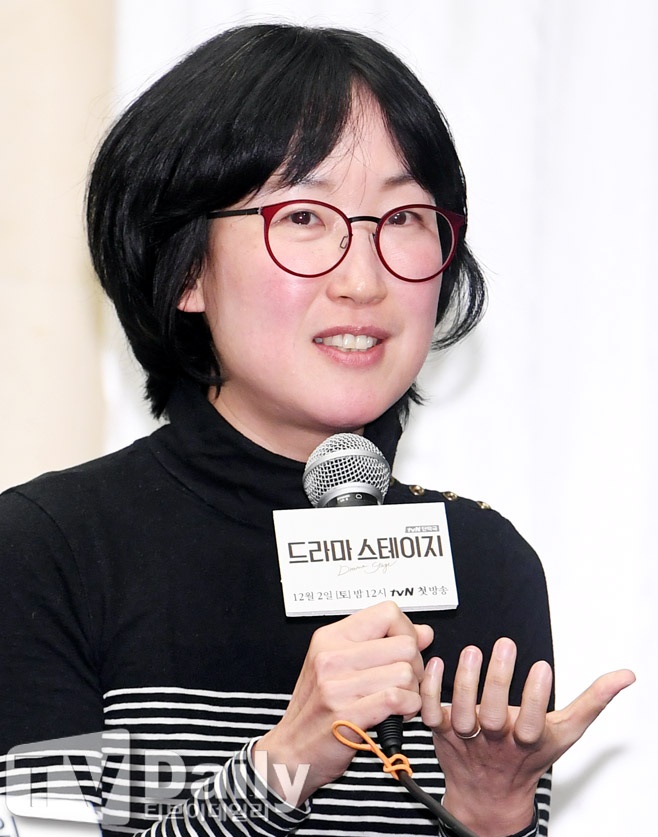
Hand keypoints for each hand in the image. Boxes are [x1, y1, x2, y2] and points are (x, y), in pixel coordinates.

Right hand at [254, 601, 432, 804]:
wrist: (290, 751)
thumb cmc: (316, 708)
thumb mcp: (340, 665)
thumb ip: (381, 644)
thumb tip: (424, 632)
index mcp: (330, 637)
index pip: (388, 613)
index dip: (406, 631)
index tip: (402, 652)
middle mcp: (331, 657)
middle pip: (405, 644)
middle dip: (415, 666)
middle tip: (404, 682)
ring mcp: (337, 685)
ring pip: (405, 673)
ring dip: (412, 691)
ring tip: (398, 701)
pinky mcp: (347, 715)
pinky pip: (397, 699)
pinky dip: (408, 708)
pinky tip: (398, 714)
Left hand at [420, 637, 634, 836]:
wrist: (489, 794)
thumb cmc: (528, 755)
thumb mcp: (564, 731)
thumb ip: (592, 701)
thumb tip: (624, 676)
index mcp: (526, 742)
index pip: (531, 723)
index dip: (535, 697)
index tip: (541, 665)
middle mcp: (494, 741)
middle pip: (493, 715)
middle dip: (498, 680)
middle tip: (504, 645)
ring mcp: (465, 738)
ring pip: (461, 714)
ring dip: (463, 682)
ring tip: (472, 651)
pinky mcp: (439, 731)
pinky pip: (429, 713)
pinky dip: (429, 690)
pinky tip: (436, 662)